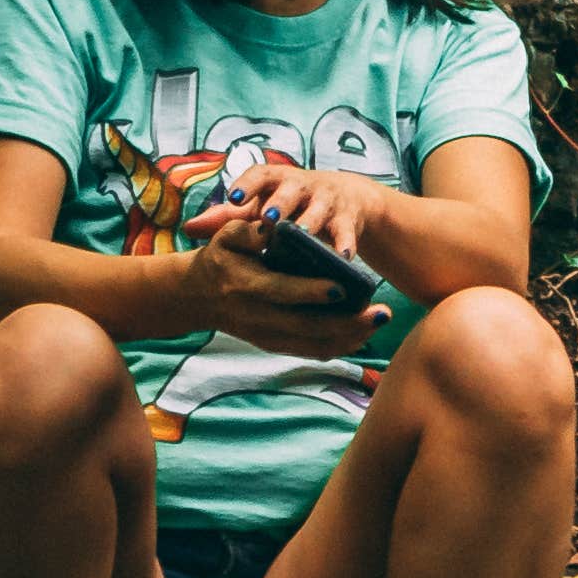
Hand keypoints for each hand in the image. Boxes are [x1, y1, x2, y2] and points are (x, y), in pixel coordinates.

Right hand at [178, 184, 382, 356]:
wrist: (196, 296)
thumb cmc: (221, 258)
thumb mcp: (225, 237)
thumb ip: (246, 230)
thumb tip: (270, 226)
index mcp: (244, 285)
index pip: (280, 291)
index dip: (310, 292)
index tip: (342, 287)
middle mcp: (256, 316)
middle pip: (305, 325)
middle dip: (346, 322)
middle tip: (381, 312)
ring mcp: (266, 335)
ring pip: (313, 344)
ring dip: (351, 336)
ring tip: (380, 320)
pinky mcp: (274, 345)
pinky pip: (311, 351)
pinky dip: (340, 345)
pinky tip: (364, 333)